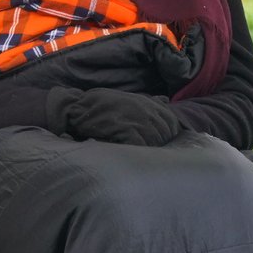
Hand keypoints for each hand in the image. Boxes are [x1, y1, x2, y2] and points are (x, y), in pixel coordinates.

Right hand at [48, 87, 182, 146]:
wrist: (80, 106)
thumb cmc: (105, 105)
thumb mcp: (130, 98)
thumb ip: (149, 101)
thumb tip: (165, 99)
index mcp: (149, 104)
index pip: (171, 122)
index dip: (168, 134)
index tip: (160, 142)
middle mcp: (146, 110)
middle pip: (164, 134)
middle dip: (158, 144)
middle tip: (146, 150)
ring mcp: (136, 119)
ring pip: (153, 141)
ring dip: (147, 149)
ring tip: (138, 154)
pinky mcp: (124, 128)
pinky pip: (139, 144)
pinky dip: (136, 150)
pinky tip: (128, 151)